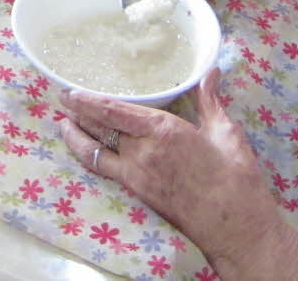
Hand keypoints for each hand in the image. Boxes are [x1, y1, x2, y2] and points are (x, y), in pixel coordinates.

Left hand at [61, 78, 297, 279]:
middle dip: (78, 114)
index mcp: (163, 130)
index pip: (114, 111)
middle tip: (62, 101)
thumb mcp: (225, 131)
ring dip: (77, 138)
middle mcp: (143, 151)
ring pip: (96, 152)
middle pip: (100, 129)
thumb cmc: (235, 176)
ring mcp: (137, 174)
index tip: (71, 92)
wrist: (235, 225)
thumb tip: (211, 71)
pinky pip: (106, 171)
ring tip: (64, 125)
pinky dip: (91, 158)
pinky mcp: (139, 193)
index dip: (89, 101)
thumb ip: (210, 99)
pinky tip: (87, 152)